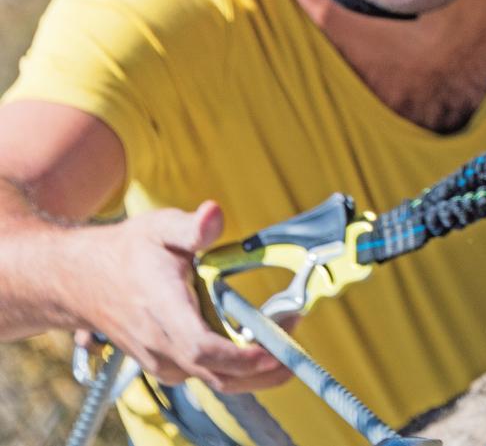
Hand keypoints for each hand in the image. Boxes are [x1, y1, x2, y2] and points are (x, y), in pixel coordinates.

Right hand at [80, 201, 290, 392]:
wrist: (79, 280)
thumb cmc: (125, 252)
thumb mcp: (159, 228)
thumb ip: (192, 226)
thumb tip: (214, 212)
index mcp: (162, 312)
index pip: (202, 349)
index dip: (243, 355)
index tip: (277, 345)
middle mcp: (161, 346)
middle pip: (220, 376)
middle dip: (267, 366)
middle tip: (298, 337)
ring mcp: (162, 361)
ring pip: (218, 382)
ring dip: (257, 369)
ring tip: (286, 333)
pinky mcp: (167, 366)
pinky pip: (209, 377)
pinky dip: (239, 367)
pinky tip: (259, 340)